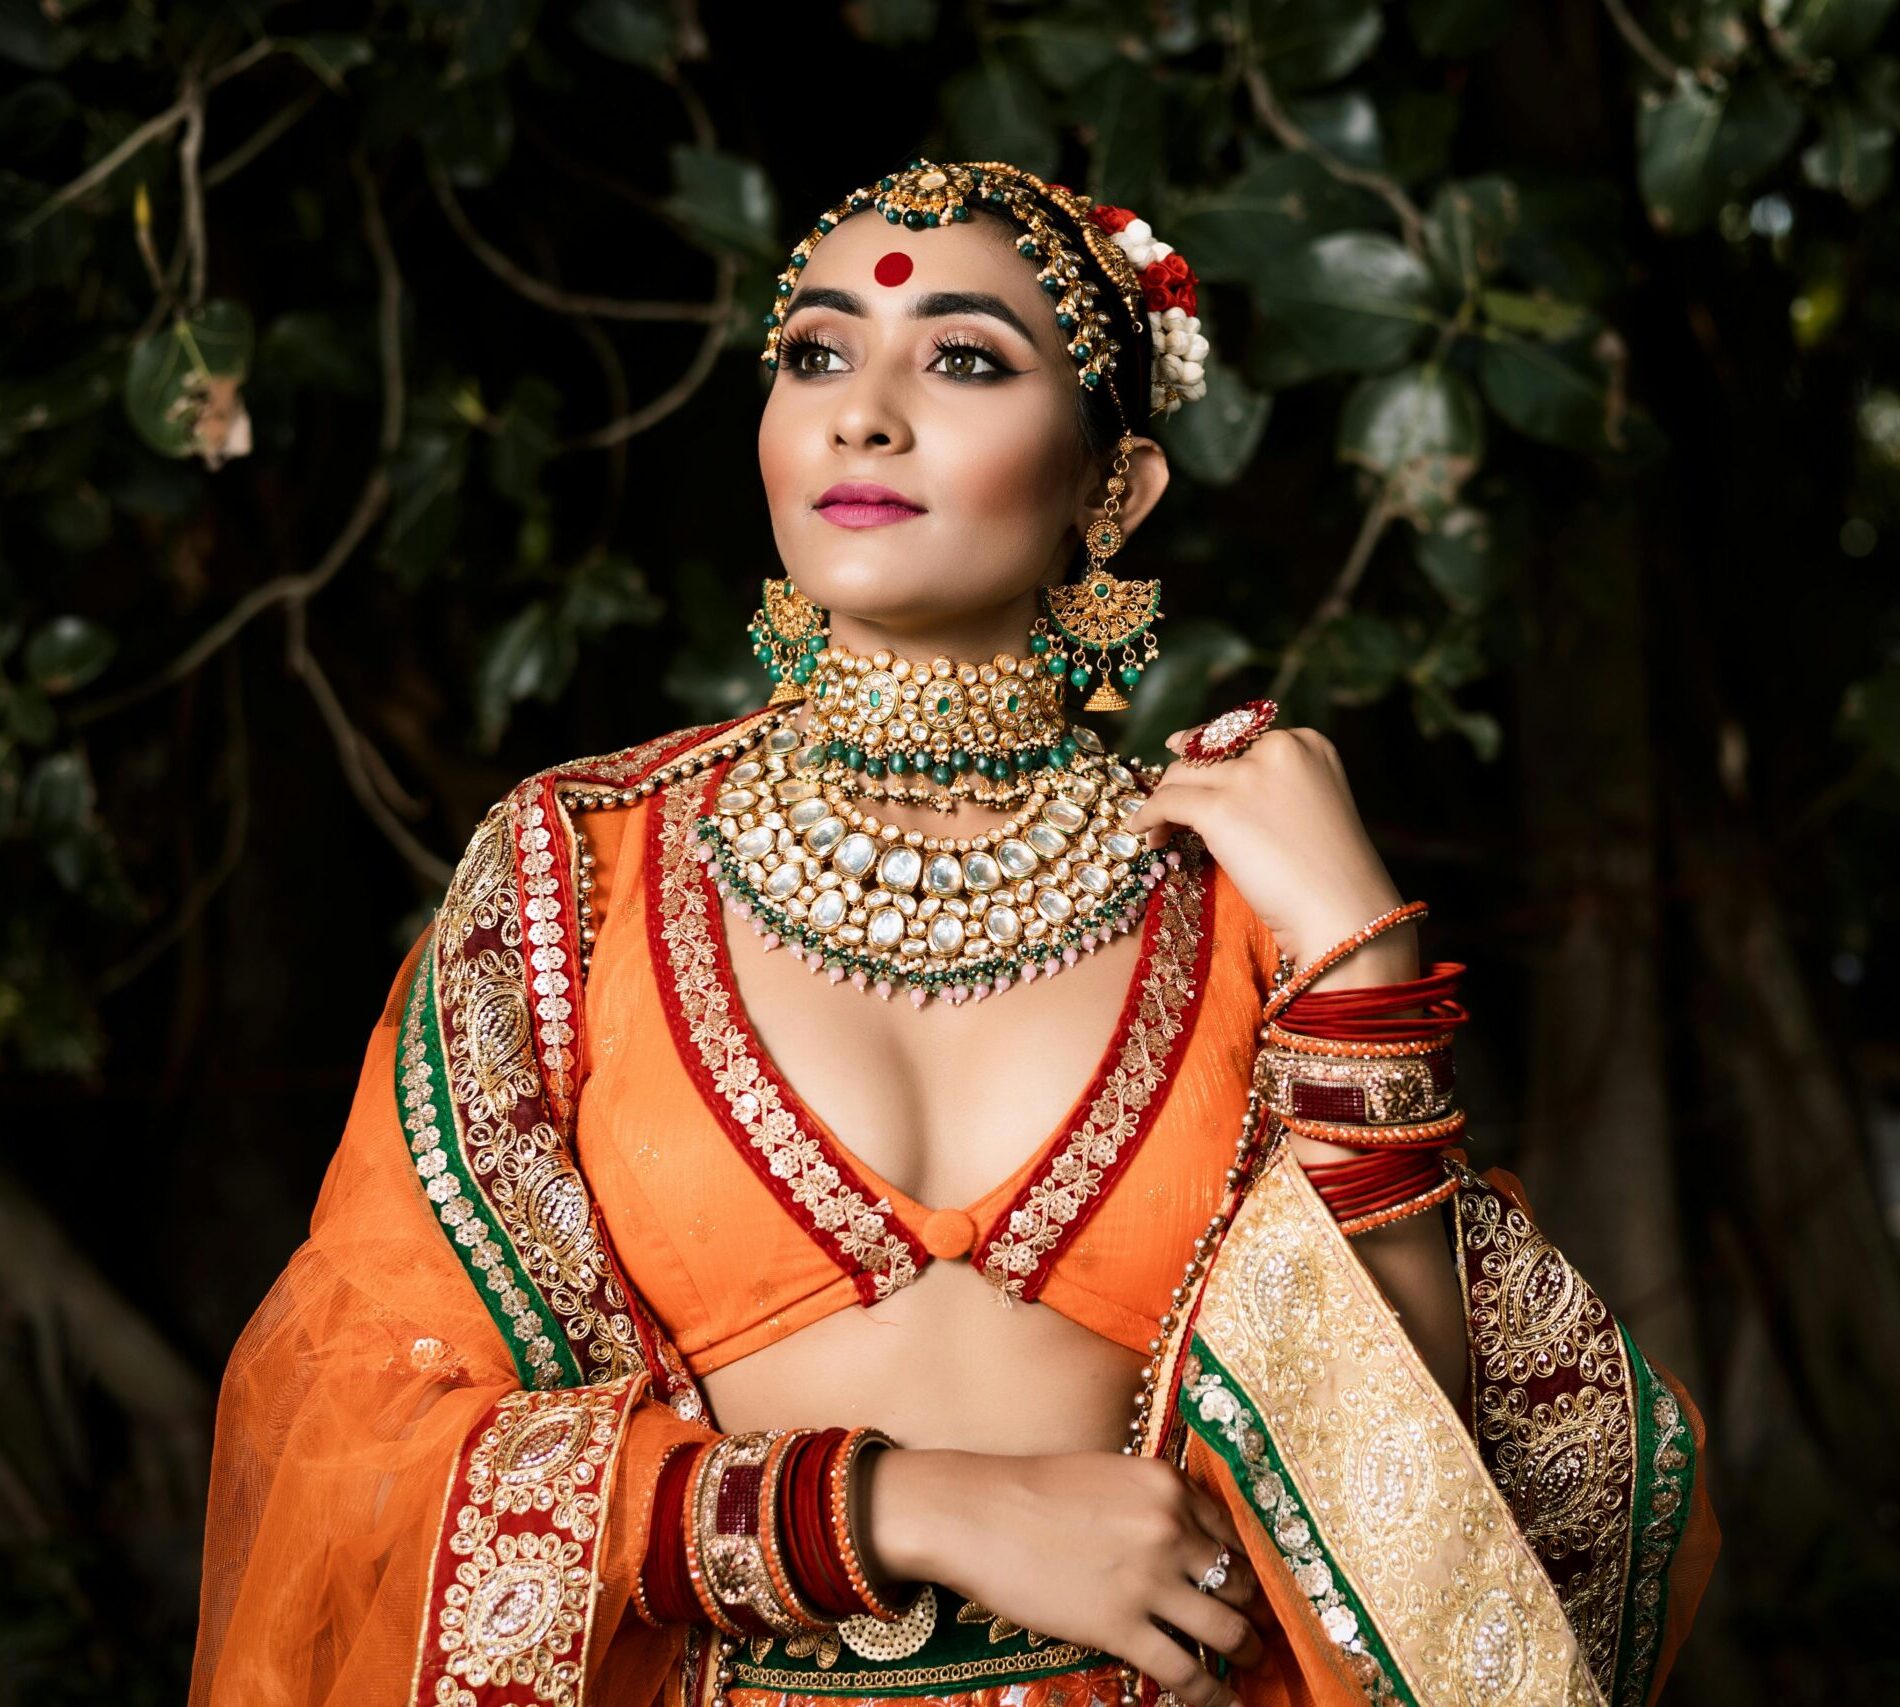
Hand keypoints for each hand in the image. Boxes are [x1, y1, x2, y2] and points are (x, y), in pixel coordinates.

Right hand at [860, 1448, 1267, 1706]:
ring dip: (1247, 1653)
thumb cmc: (1034, 1491)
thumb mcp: (1109, 1475)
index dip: (1254, 1566)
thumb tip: (1194, 1544)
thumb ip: (1156, 1504)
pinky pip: (1186, 1670)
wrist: (975, 1512)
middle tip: (1267, 1631)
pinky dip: (1214, 1693)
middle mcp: (1169, 1529)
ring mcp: (1148, 1580)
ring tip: (1254, 1666)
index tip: (1261, 1587)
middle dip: (1259, 1611)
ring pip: (1226, 1630)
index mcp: (1167, 1486)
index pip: (1236, 1532)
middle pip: (1241, 1582)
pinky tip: (1226, 1702)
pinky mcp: (1121, 1626)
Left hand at [1121, 724, 1416, 988]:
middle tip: (1168, 806)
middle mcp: (1279, 747)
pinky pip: (1166, 802)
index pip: (1236, 735)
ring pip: (1180, 774)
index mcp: (1307, 742)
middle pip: (1204, 751)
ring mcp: (1249, 776)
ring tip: (1161, 831)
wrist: (1345, 913)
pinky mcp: (1221, 808)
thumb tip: (1208, 785)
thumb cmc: (1332, 876)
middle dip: (1182, 778)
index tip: (1185, 765)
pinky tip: (1145, 832)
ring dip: (1163, 801)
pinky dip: (1148, 816)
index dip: (1205, 754)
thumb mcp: (1310, 809)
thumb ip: (1271, 786)